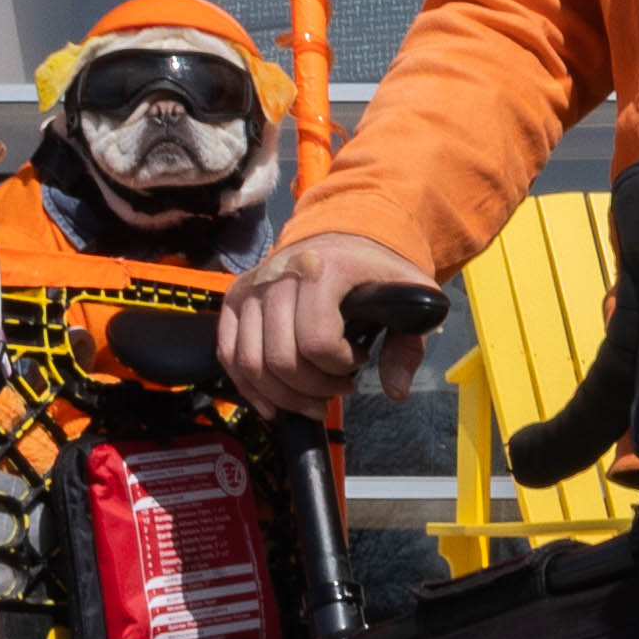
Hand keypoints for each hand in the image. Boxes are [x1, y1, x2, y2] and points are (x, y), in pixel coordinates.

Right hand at [219, 226, 434, 423]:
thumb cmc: (375, 268)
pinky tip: (275, 403)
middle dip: (313, 388)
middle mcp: (279, 274)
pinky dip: (249, 387)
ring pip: (252, 363)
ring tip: (313, 398)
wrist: (343, 234)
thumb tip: (395, 390)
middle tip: (338, 387)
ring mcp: (252, 286)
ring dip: (283, 396)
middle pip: (281, 359)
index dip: (339, 365)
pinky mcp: (234, 298)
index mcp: (323, 268)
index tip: (358, 359)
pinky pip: (229, 355)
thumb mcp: (409, 295)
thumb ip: (408, 344)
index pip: (316, 340)